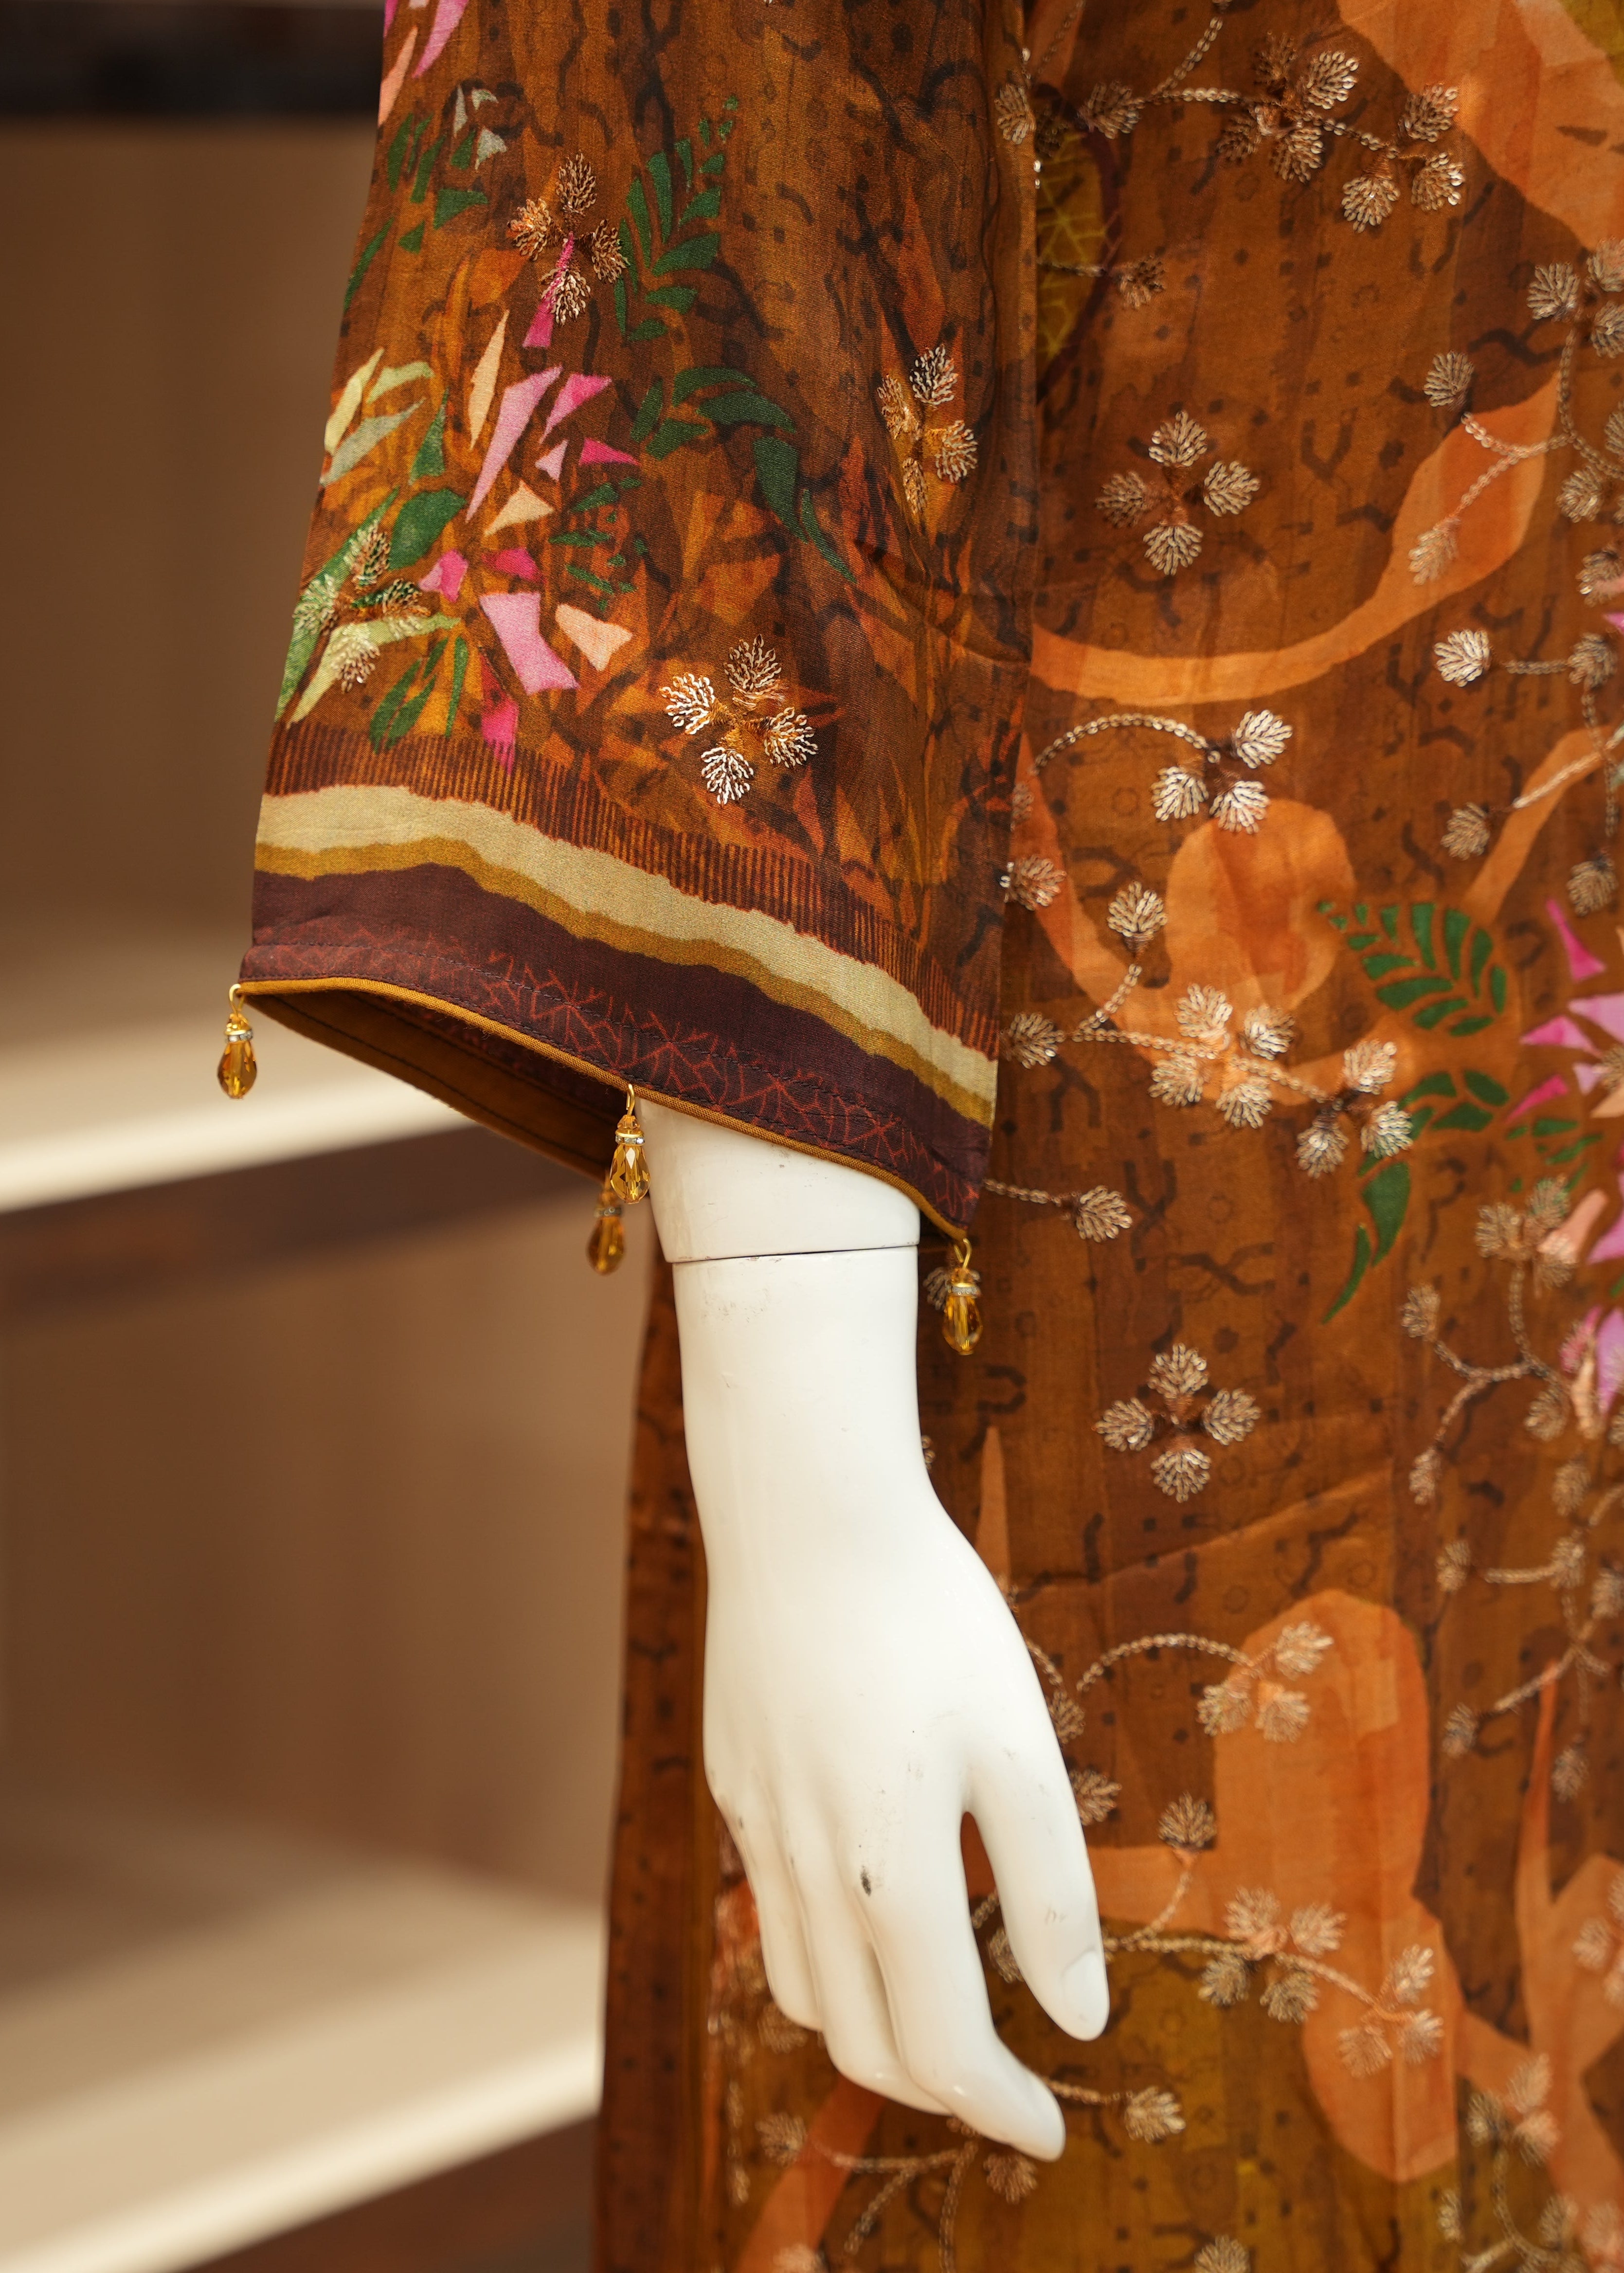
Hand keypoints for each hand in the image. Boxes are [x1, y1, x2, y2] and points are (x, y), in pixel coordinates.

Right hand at [670, 1238, 1107, 2156]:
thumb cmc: (929, 1617)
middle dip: (938, 2088)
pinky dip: (822, 1957)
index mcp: (891, 1870)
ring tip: (939, 2019)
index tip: (1050, 2131)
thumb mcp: (1019, 1746)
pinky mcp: (733, 1784)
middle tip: (1004, 2089)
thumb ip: (1048, 1889)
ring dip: (872, 2034)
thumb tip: (1080, 2020)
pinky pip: (768, 1911)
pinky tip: (867, 1914)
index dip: (999, 2107)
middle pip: (864, 2042)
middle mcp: (809, 1870)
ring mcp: (756, 1829)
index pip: (942, 2045)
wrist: (805, 1514)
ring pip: (804, 1989)